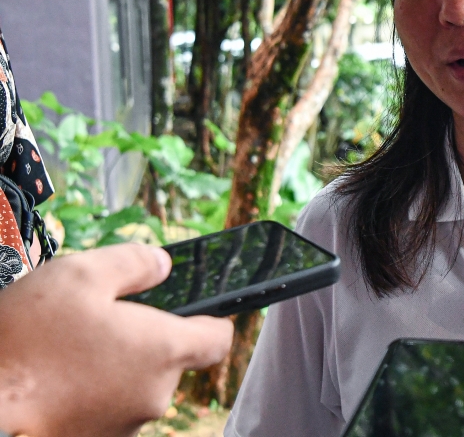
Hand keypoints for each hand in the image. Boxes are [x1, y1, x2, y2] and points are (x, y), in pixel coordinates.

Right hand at [0, 244, 233, 436]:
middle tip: (98, 321)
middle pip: (168, 360)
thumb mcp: (79, 275)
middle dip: (142, 339)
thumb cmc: (26, 342)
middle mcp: (154, 395)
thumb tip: (162, 264)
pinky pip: (103, 411)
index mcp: (164, 351)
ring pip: (133, 386)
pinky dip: (87, 394)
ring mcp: (123, 427)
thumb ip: (133, 263)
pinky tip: (52, 380)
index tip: (193, 310)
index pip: (218, 338)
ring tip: (64, 351)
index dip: (210, 320)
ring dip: (112, 368)